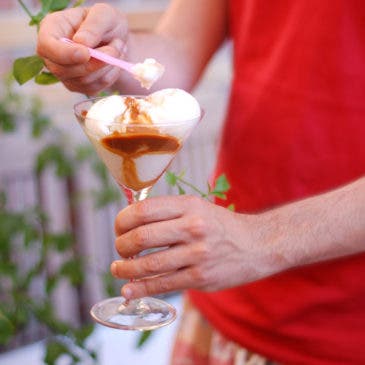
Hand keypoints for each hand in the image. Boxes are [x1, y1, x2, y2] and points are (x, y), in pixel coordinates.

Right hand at [37, 4, 127, 94]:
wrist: (116, 40)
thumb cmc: (106, 23)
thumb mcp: (104, 14)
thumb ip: (93, 25)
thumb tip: (81, 42)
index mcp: (51, 29)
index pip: (46, 46)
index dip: (65, 54)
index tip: (86, 53)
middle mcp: (52, 54)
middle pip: (64, 70)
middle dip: (94, 62)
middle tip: (116, 48)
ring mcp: (64, 73)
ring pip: (83, 81)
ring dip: (106, 67)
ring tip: (117, 50)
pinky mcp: (78, 86)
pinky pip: (94, 88)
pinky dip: (109, 76)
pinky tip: (113, 63)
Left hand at [112, 195, 280, 298]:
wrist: (256, 244)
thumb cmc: (220, 225)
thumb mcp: (197, 208)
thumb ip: (167, 212)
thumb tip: (131, 224)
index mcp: (188, 206)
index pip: (142, 211)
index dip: (122, 221)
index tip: (118, 228)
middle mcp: (192, 227)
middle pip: (141, 238)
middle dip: (121, 246)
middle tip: (119, 250)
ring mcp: (197, 254)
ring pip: (148, 265)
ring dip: (125, 269)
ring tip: (118, 268)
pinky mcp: (200, 278)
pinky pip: (162, 285)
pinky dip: (140, 289)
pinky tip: (128, 290)